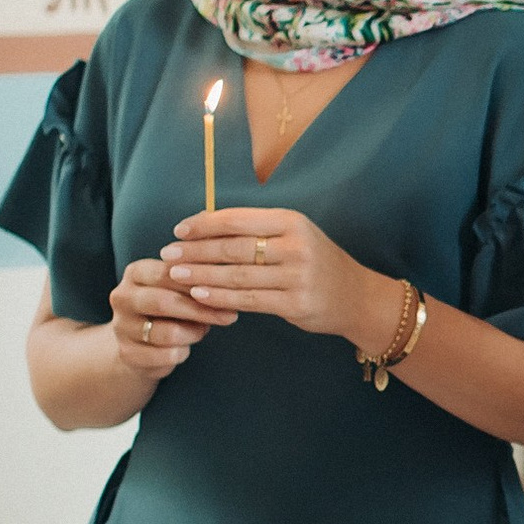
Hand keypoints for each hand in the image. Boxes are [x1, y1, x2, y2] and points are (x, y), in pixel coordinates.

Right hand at [108, 251, 229, 385]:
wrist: (138, 343)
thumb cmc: (167, 310)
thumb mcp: (178, 291)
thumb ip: (195, 286)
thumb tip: (228, 290)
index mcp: (136, 273)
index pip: (168, 272)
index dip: (199, 282)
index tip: (227, 290)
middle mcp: (123, 297)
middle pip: (164, 302)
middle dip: (201, 310)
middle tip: (229, 316)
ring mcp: (122, 327)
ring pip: (169, 333)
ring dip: (193, 334)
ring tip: (202, 331)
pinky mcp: (128, 354)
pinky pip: (167, 356)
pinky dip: (183, 353)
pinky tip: (184, 348)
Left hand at [161, 206, 383, 346]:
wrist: (356, 297)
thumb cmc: (316, 263)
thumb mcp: (293, 236)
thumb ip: (256, 231)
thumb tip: (204, 225)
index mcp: (292, 221)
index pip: (237, 219)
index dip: (203, 225)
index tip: (178, 230)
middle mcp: (296, 246)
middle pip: (233, 248)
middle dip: (195, 251)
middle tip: (167, 254)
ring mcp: (297, 276)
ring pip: (236, 275)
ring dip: (200, 275)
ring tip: (175, 274)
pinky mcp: (295, 304)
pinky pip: (248, 300)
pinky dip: (219, 297)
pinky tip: (199, 295)